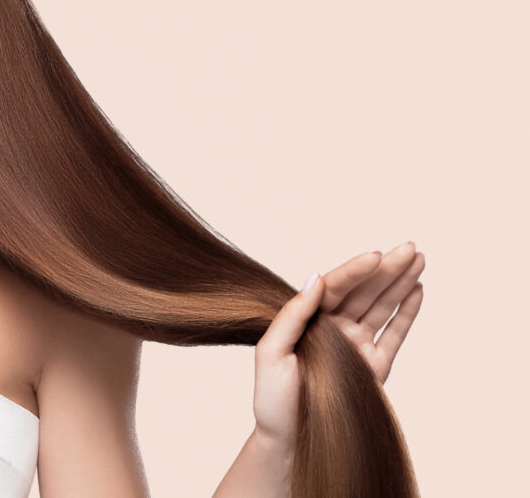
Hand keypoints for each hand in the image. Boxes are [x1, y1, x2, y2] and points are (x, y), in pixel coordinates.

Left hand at [251, 241, 425, 445]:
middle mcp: (333, 327)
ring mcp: (355, 345)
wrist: (289, 442)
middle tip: (410, 247)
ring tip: (418, 259)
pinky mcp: (374, 366)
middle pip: (364, 291)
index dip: (356, 270)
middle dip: (387, 268)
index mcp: (308, 319)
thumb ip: (293, 314)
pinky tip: (417, 290)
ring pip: (381, 307)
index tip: (375, 255)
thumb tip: (315, 277)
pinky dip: (407, 313)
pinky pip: (393, 334)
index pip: (335, 287)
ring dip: (401, 283)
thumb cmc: (273, 400)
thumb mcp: (270, 352)